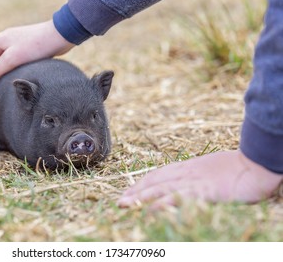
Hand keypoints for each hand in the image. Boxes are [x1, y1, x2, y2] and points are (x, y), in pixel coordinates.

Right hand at [0, 20, 74, 82]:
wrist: (59, 36)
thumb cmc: (35, 47)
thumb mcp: (13, 59)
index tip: (9, 74)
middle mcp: (6, 39)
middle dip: (6, 70)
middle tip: (19, 72)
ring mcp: (17, 42)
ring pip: (10, 62)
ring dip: (16, 68)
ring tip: (28, 68)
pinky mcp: (29, 46)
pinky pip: (20, 60)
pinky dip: (25, 65)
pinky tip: (34, 65)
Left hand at [118, 150, 281, 209]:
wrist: (255, 163)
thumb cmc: (236, 167)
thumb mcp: (210, 170)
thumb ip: (195, 175)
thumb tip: (185, 185)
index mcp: (187, 166)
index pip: (158, 174)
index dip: (142, 183)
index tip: (130, 190)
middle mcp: (185, 172)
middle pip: (154, 181)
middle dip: (135, 191)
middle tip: (119, 200)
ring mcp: (192, 181)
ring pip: (159, 188)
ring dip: (139, 197)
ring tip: (124, 204)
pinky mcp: (201, 191)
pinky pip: (177, 198)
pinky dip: (161, 204)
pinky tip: (149, 210)